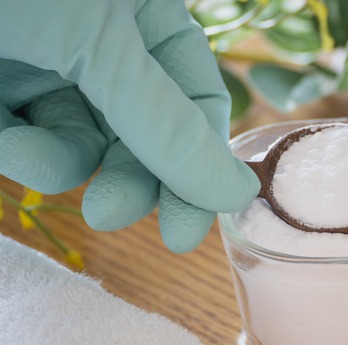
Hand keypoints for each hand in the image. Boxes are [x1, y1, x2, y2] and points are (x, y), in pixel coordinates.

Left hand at [0, 0, 259, 252]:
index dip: (199, 164)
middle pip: (144, 131)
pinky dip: (22, 154)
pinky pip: (25, 139)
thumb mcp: (100, 43)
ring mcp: (42, 64)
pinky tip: (11, 148)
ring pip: (84, 142)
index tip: (189, 230)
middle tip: (127, 220)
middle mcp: (100, 42)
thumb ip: (167, 123)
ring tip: (43, 169)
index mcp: (142, 14)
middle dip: (137, 177)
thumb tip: (236, 195)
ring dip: (69, 164)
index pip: (195, 99)